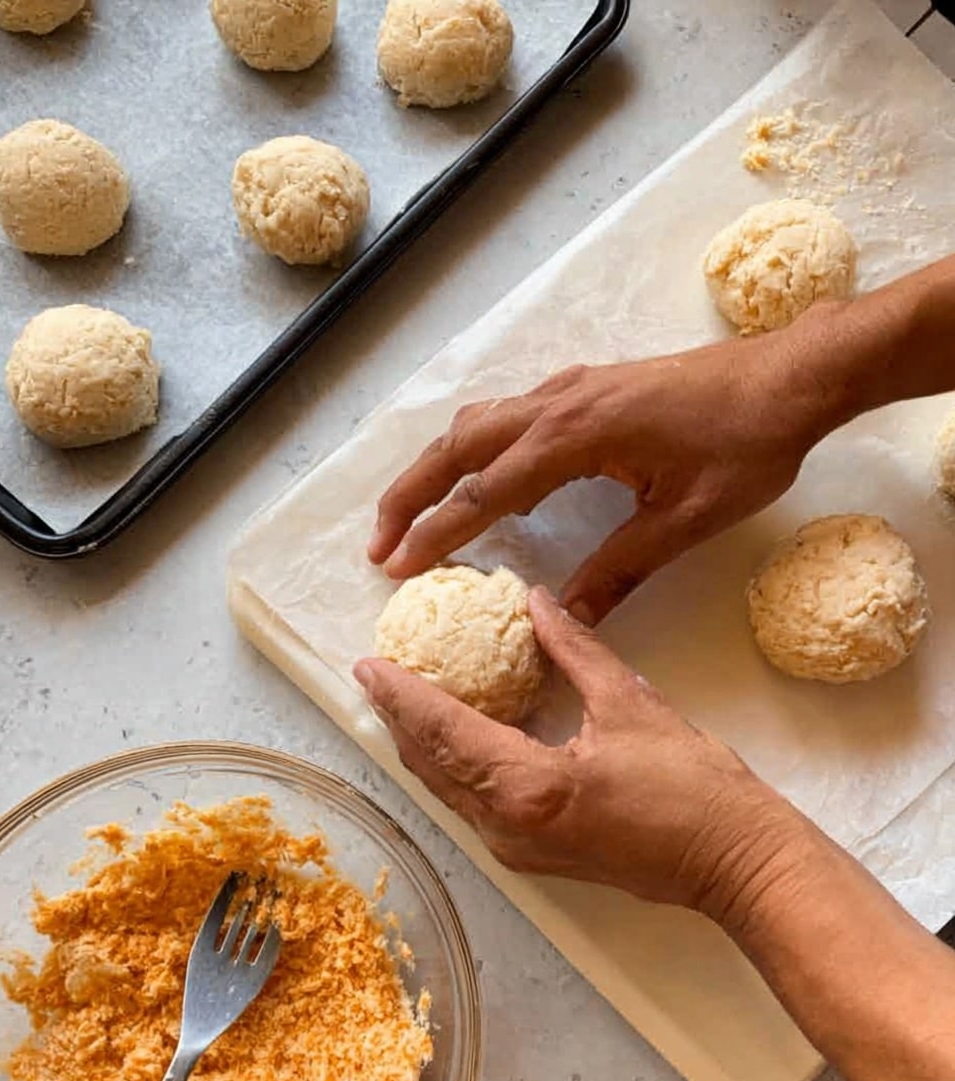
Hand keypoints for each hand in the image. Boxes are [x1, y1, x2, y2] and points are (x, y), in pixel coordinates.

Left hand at [353, 588, 805, 912]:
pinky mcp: (533, 856)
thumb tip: (536, 602)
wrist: (733, 862)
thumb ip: (573, 647)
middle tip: (374, 675)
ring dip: (420, 745)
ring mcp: (517, 849)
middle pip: (432, 765)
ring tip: (398, 702)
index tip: (367, 663)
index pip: (444, 730)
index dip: (401, 694)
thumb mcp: (629, 702)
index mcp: (527, 787)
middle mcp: (507, 826)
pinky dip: (451, 767)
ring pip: (447, 789)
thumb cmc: (691, 785)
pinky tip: (451, 741)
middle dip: (398, 719)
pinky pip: (472, 805)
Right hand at [369, 329, 834, 624]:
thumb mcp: (684, 519)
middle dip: (409, 494)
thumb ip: (620, 567)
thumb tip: (565, 616)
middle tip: (377, 541)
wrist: (790, 376)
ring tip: (412, 513)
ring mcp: (570, 388)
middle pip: (458, 446)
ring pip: (477, 423)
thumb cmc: (746, 445)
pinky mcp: (586, 387)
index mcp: (576, 438)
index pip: (484, 491)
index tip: (397, 566)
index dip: (437, 533)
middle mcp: (558, 404)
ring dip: (437, 466)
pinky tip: (489, 478)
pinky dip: (478, 448)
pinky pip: (510, 414)